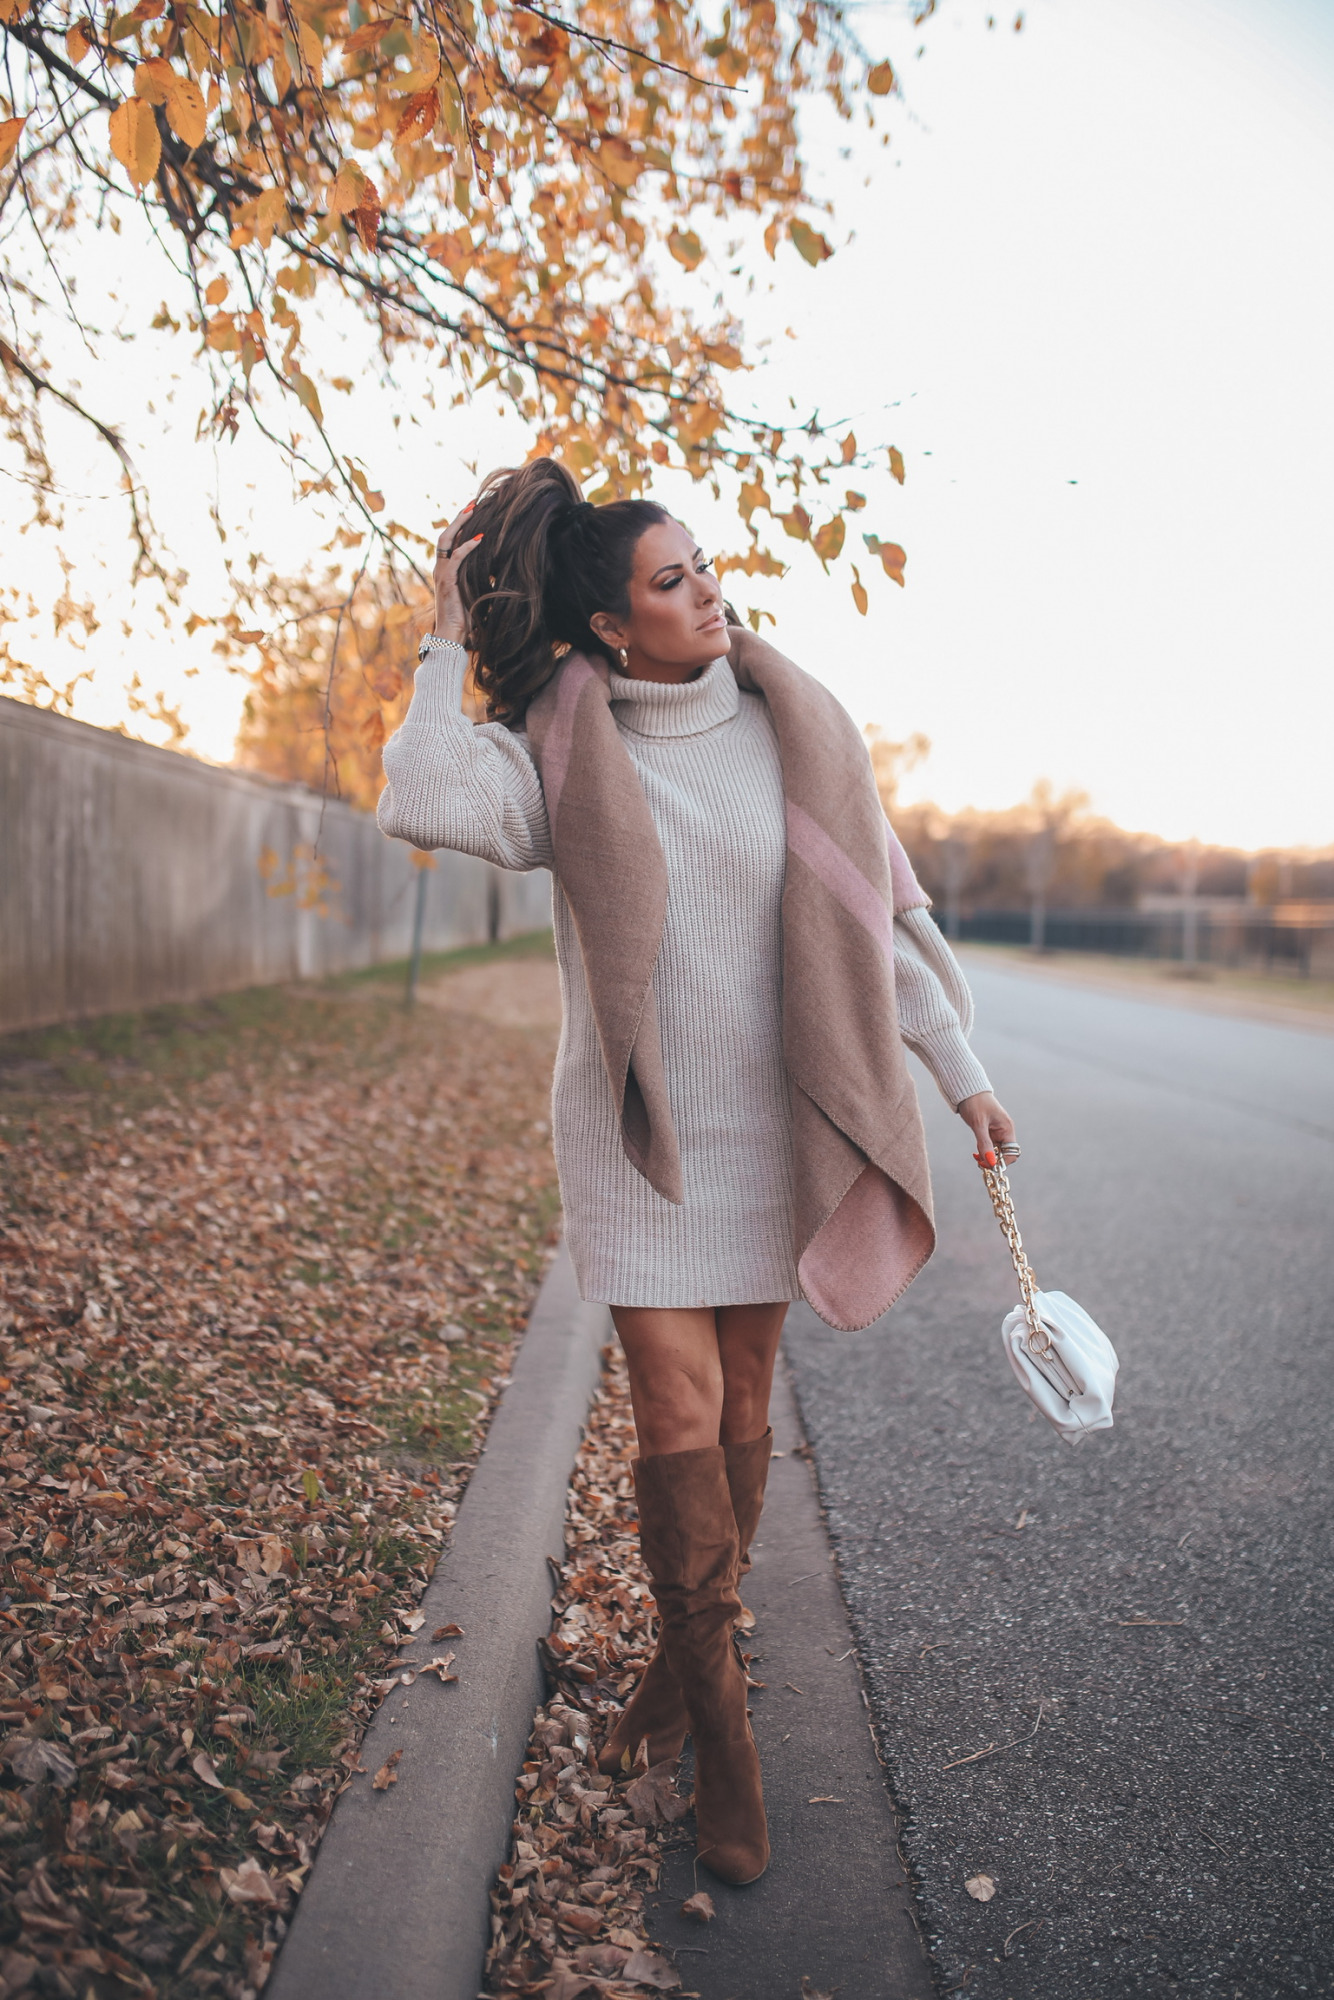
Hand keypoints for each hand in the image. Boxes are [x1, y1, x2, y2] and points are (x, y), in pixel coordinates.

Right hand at [432, 503, 481, 642]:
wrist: (452, 636)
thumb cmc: (466, 619)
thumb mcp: (476, 594)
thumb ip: (483, 580)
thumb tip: (501, 571)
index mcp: (446, 570)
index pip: (451, 542)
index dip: (460, 525)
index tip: (473, 512)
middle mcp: (441, 569)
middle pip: (446, 535)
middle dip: (459, 518)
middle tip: (473, 502)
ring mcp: (441, 574)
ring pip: (446, 540)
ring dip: (460, 524)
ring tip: (473, 510)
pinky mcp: (446, 581)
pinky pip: (455, 558)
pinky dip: (467, 547)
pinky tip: (480, 538)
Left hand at [956, 1090, 1016, 1169]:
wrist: (966, 1090)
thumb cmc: (975, 1103)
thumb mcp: (979, 1124)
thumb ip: (985, 1144)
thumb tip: (991, 1162)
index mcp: (1007, 1129)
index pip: (1012, 1152)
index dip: (1002, 1161)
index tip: (988, 1165)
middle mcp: (1004, 1131)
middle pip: (1004, 1154)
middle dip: (993, 1160)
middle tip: (980, 1162)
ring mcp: (996, 1132)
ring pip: (995, 1152)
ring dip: (987, 1157)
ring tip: (976, 1157)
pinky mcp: (988, 1132)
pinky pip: (989, 1147)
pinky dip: (983, 1152)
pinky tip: (975, 1153)